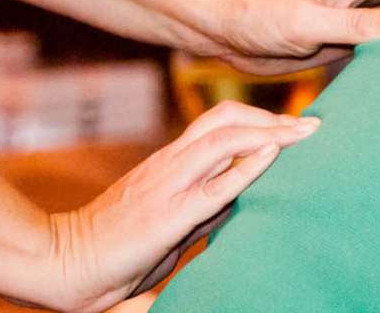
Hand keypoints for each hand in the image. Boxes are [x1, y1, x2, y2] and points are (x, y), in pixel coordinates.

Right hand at [43, 101, 316, 312]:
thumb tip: (240, 203)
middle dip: (272, 116)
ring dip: (270, 130)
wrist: (67, 262)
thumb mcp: (168, 223)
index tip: (296, 125)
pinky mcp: (169, 214)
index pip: (219, 125)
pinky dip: (249, 165)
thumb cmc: (115, 251)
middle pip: (224, 118)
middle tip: (312, 125)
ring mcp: (168, 184)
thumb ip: (202, 209)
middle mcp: (170, 164)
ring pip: (223, 137)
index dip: (258, 119)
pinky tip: (274, 154)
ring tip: (306, 133)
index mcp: (169, 164)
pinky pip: (216, 183)